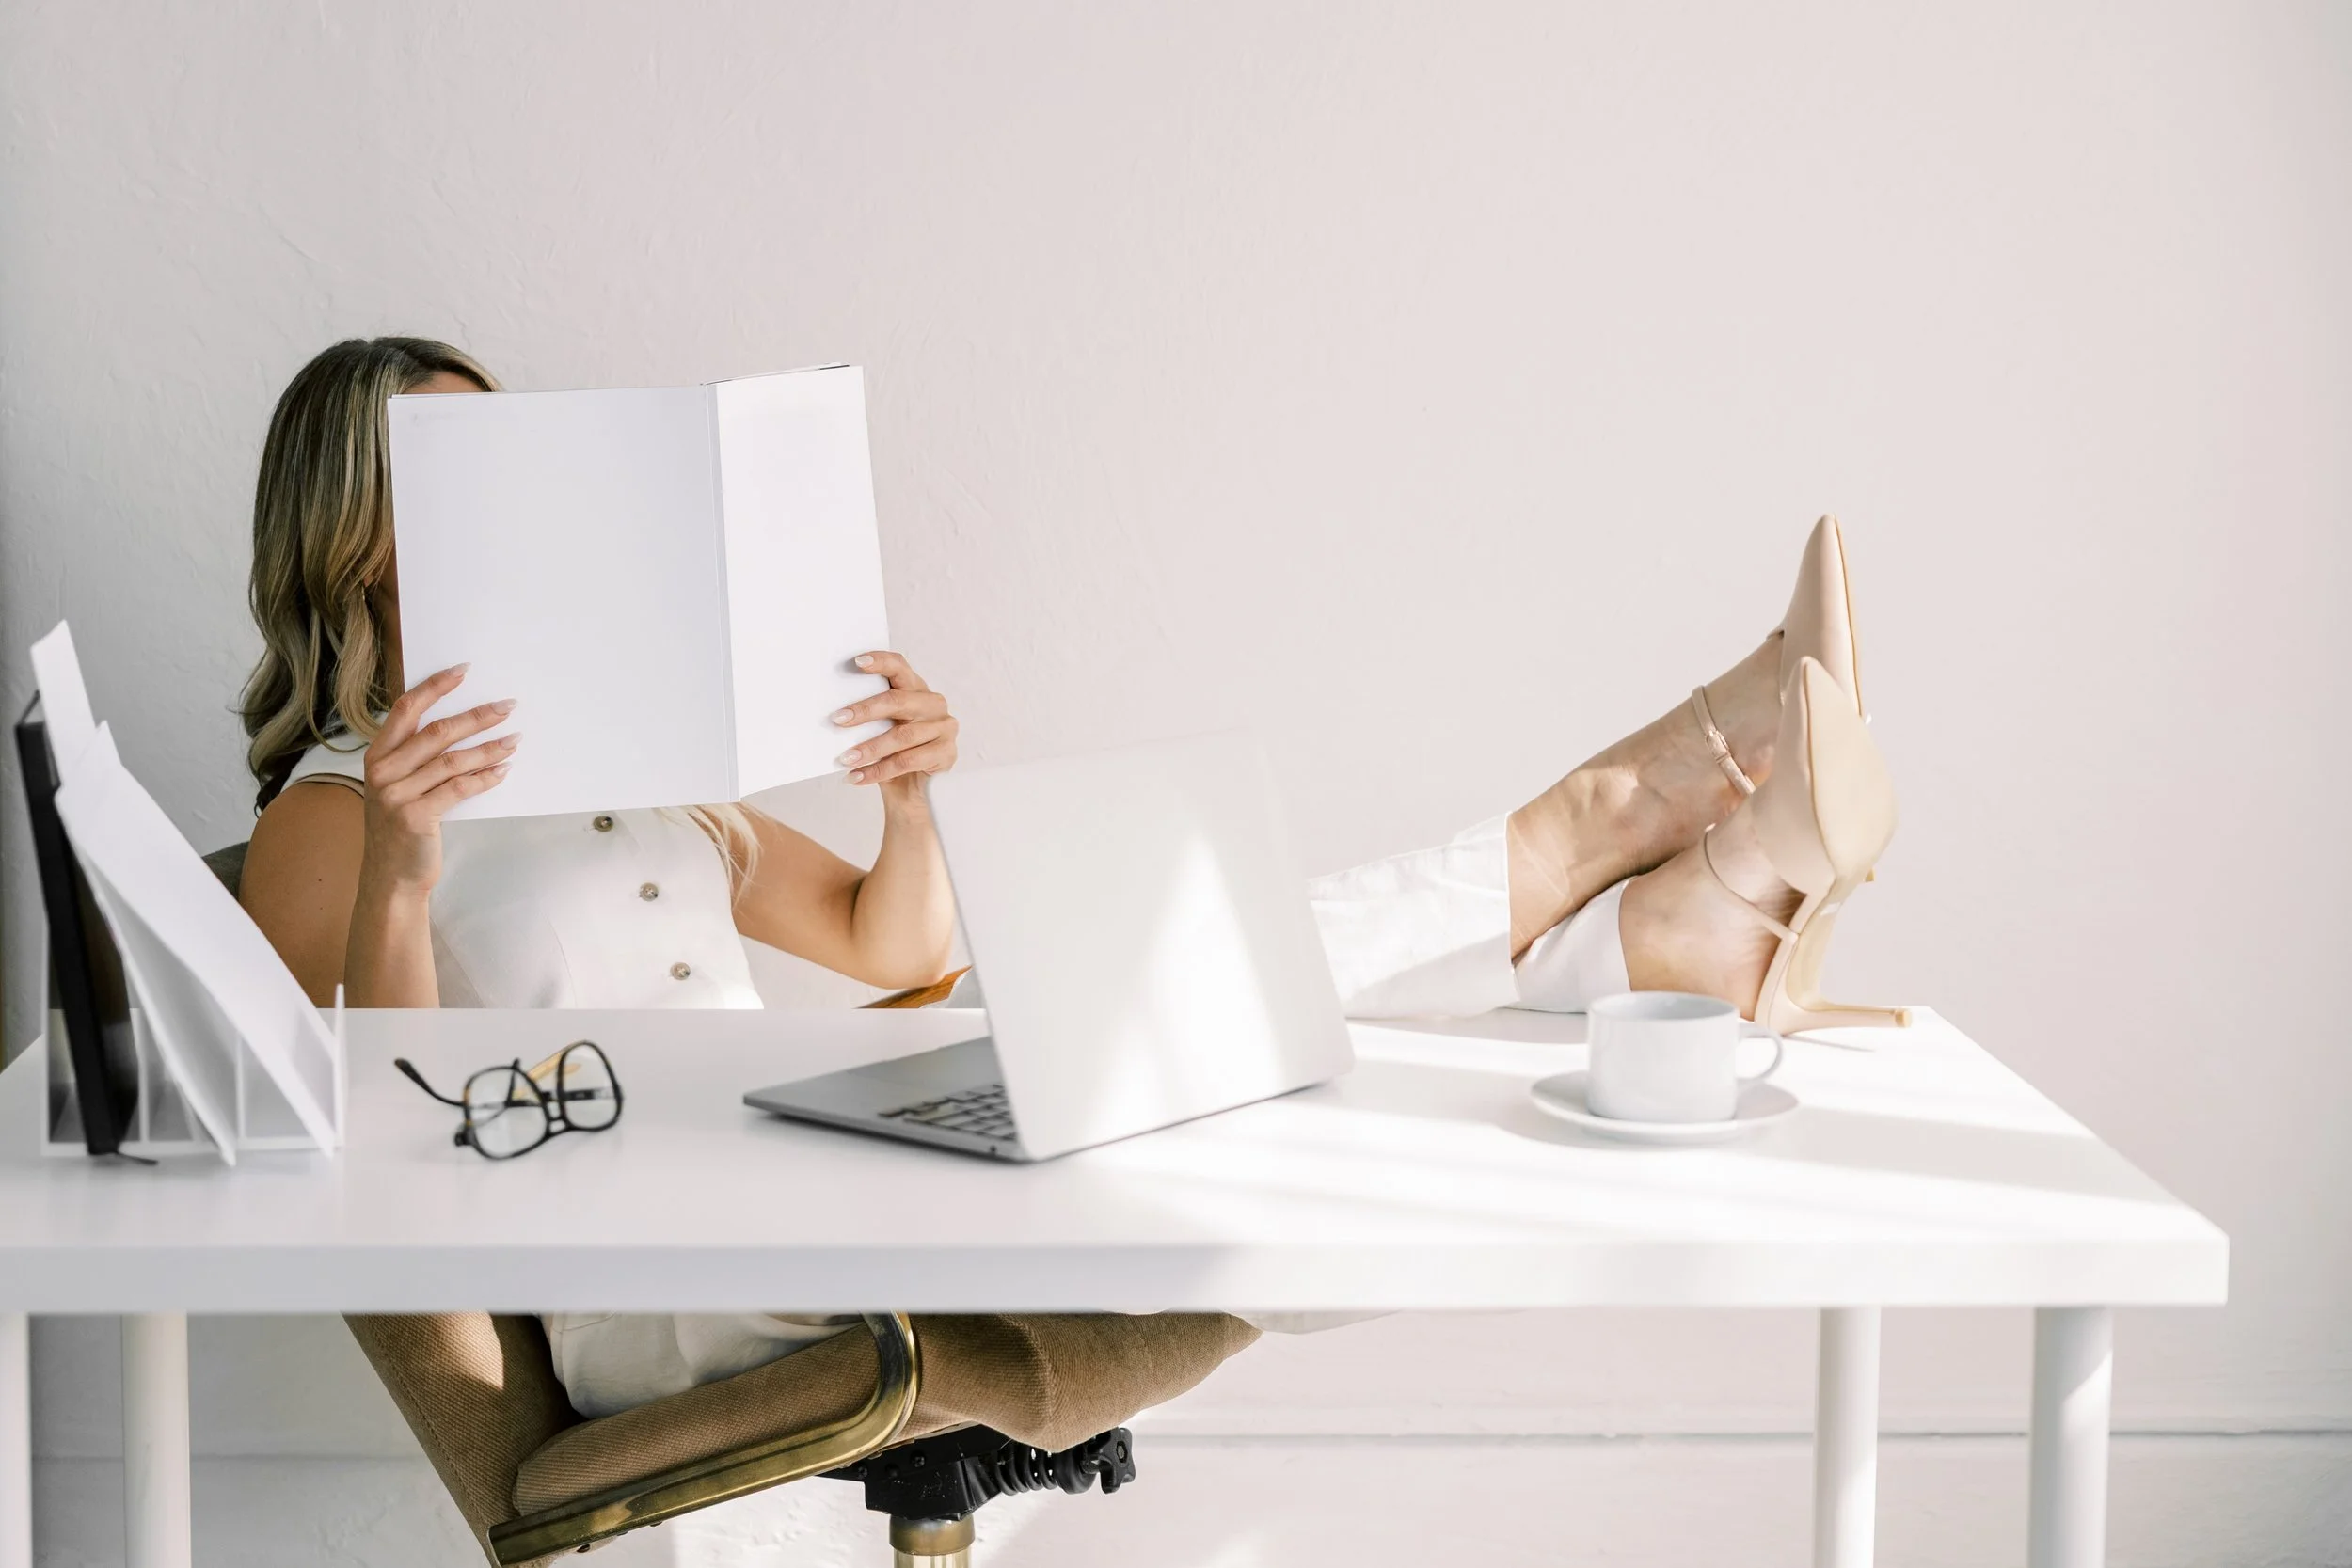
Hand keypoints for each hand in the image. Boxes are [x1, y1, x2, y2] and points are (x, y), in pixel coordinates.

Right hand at [360, 665, 517, 893]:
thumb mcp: (399, 786)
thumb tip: (464, 725)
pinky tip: (503, 769)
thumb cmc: (401, 827)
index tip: (463, 671)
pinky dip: (485, 777)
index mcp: (377, 756)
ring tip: (515, 739)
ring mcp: (397, 795)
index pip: (405, 709)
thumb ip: (417, 757)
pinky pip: (459, 788)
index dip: (435, 687)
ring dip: (490, 747)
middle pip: (437, 732)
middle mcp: (382, 772)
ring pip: (453, 760)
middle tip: (508, 706)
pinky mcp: (416, 817)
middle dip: (477, 716)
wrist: (391, 876)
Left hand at [832, 651, 958, 792]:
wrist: (912, 791)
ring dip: (870, 748)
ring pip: (901, 735)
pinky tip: (858, 777)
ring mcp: (944, 728)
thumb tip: (837, 712)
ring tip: (846, 758)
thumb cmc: (892, 755)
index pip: (900, 667)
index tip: (857, 662)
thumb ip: (869, 716)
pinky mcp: (946, 753)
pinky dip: (878, 771)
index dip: (880, 662)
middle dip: (865, 710)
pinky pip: (907, 761)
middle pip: (898, 701)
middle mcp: (933, 704)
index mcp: (916, 689)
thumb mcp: (880, 730)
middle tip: (838, 720)